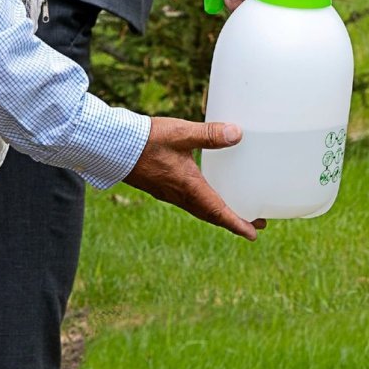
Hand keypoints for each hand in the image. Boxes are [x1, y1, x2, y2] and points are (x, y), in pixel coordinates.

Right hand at [123, 116, 262, 239]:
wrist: (113, 147)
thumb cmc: (148, 140)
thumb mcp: (181, 134)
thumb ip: (209, 134)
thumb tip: (238, 134)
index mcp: (189, 187)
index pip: (218, 212)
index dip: (237, 224)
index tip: (254, 234)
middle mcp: (180, 196)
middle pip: (211, 215)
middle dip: (233, 220)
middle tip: (254, 223)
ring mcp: (169, 193)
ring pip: (199, 210)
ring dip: (218, 213)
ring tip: (234, 209)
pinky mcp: (161, 187)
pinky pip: (188, 202)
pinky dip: (203, 204)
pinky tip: (205, 191)